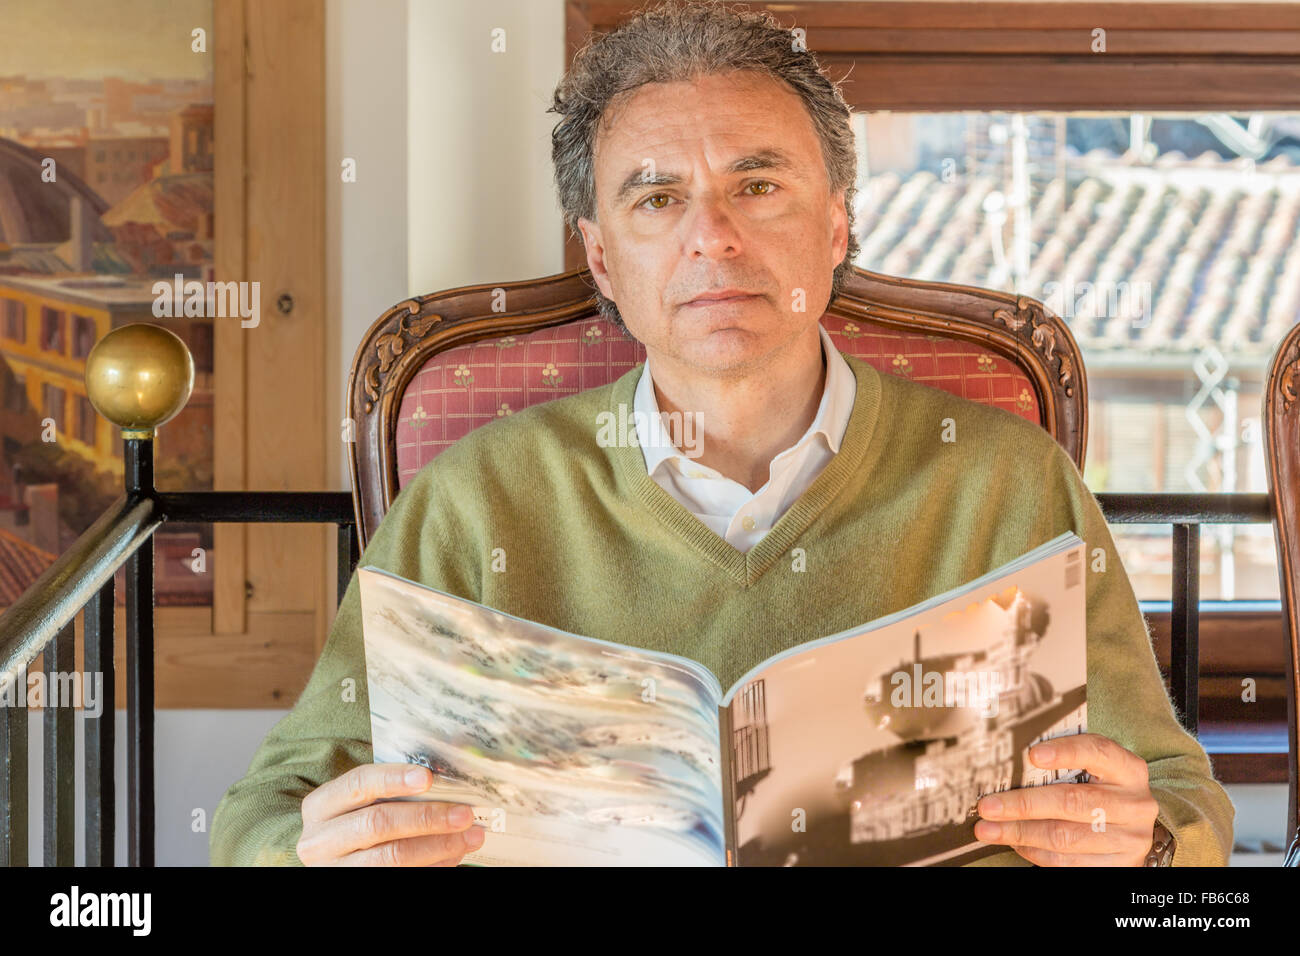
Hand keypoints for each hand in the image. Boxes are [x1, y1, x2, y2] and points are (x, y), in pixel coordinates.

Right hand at [296, 763, 485, 865]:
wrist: (333, 861)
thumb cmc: (352, 822)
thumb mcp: (356, 804)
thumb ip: (389, 791)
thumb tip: (445, 781)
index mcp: (321, 806)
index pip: (358, 783)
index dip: (393, 778)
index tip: (428, 777)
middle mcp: (320, 839)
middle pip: (378, 823)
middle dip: (427, 817)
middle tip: (464, 814)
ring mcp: (334, 869)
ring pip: (391, 857)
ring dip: (438, 845)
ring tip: (469, 837)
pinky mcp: (354, 884)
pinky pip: (399, 875)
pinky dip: (433, 864)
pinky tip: (452, 855)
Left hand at [974, 732, 1159, 865]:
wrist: (1127, 830)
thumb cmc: (1097, 790)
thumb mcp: (1091, 771)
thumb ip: (1061, 764)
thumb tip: (1008, 763)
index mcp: (1128, 770)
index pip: (1098, 752)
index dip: (1066, 752)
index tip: (1032, 755)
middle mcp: (1135, 804)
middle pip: (1072, 802)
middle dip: (1023, 804)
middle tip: (988, 806)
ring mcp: (1130, 838)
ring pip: (1065, 837)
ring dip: (1020, 833)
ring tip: (988, 829)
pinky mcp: (1120, 865)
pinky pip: (1067, 862)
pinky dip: (1034, 852)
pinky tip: (1014, 842)